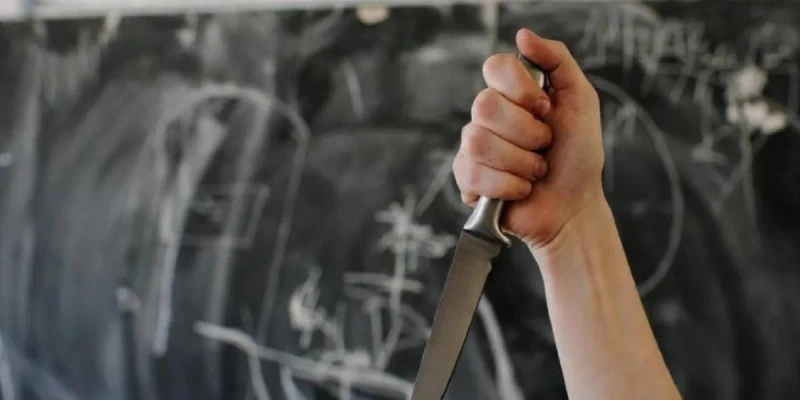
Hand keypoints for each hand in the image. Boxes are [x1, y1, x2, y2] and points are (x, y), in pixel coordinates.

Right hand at [453, 28, 605, 248]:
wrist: (574, 206)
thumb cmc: (578, 157)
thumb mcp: (580, 100)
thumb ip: (557, 59)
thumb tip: (522, 35)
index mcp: (511, 93)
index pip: (495, 67)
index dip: (521, 89)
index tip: (546, 110)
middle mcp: (488, 116)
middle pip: (484, 105)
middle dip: (527, 132)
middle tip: (545, 146)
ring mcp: (473, 147)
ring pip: (479, 142)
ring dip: (520, 162)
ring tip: (535, 170)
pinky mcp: (467, 180)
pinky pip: (474, 174)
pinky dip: (509, 186)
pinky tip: (520, 189)